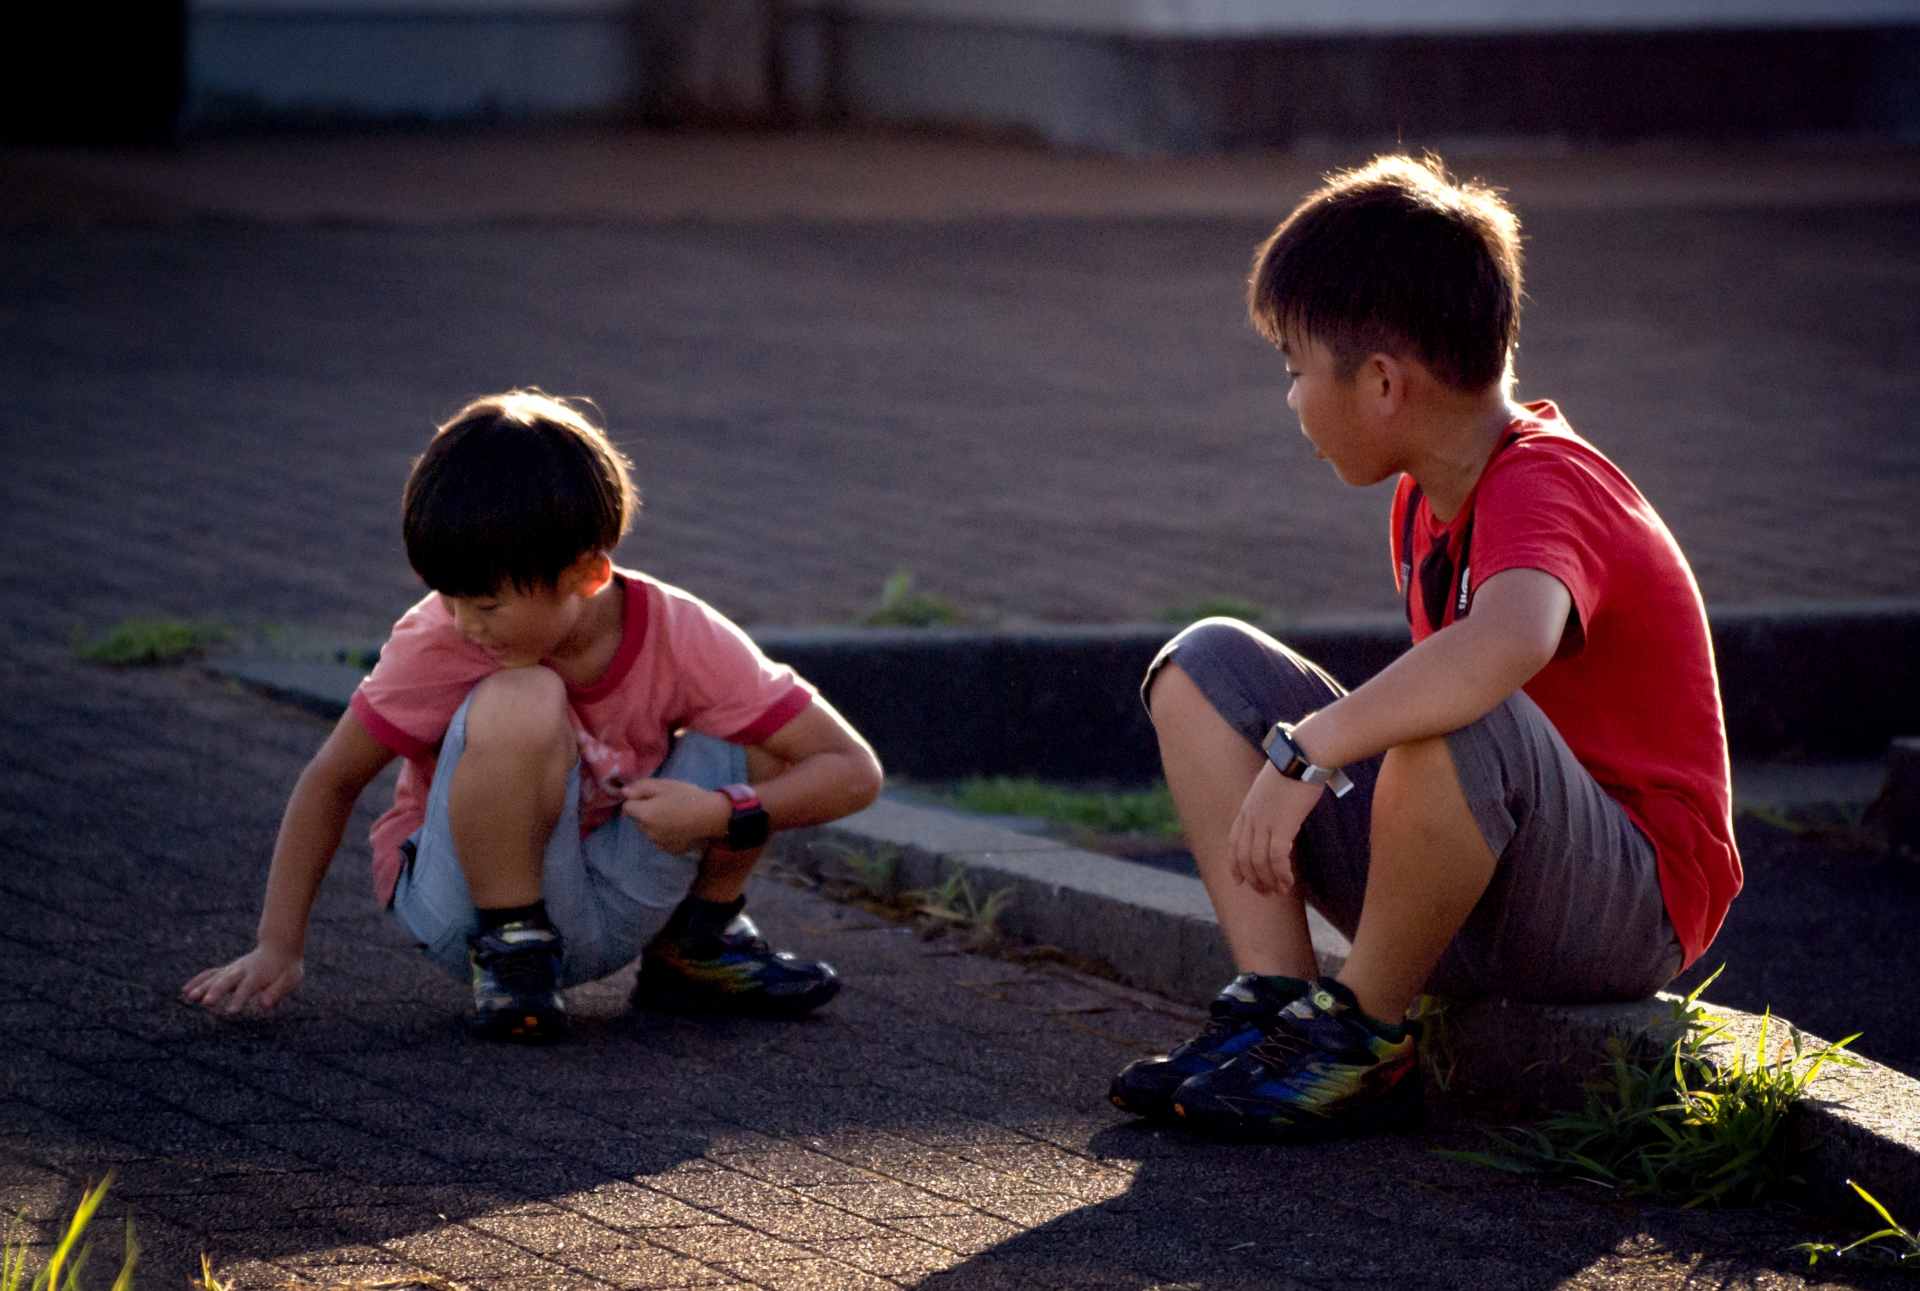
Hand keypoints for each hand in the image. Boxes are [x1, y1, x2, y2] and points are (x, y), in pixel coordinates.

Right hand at [182, 943, 304, 1014]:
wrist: (280, 947)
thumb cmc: (287, 969)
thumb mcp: (291, 979)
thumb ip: (278, 991)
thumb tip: (265, 1005)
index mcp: (260, 974)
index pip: (248, 988)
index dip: (240, 999)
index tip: (232, 1011)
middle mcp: (243, 970)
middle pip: (228, 980)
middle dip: (217, 991)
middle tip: (207, 1003)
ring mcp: (233, 969)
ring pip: (216, 977)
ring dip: (203, 986)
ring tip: (190, 997)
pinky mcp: (227, 970)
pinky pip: (211, 974)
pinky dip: (198, 980)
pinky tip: (186, 990)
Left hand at [622, 778, 731, 854]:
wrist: (712, 816)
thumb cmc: (688, 796)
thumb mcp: (664, 785)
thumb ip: (641, 787)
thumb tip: (624, 792)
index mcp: (644, 814)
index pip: (626, 808)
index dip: (636, 800)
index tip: (650, 796)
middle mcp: (648, 832)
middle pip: (638, 820)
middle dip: (645, 812)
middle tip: (664, 804)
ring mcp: (659, 843)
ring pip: (649, 831)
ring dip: (655, 824)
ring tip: (674, 816)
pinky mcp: (671, 850)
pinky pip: (662, 840)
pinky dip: (666, 834)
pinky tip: (680, 827)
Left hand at [1227, 763, 1325, 894]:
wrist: (1304, 755)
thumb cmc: (1295, 767)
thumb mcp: (1273, 786)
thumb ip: (1270, 804)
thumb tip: (1280, 817)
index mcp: (1247, 808)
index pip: (1233, 842)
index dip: (1234, 865)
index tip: (1239, 881)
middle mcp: (1251, 817)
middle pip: (1244, 857)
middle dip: (1253, 880)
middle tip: (1266, 893)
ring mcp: (1265, 821)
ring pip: (1259, 862)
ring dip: (1269, 881)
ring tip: (1280, 892)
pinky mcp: (1283, 825)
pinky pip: (1276, 858)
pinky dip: (1280, 874)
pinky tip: (1289, 882)